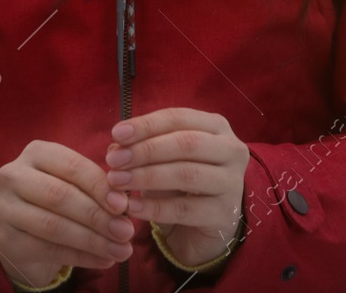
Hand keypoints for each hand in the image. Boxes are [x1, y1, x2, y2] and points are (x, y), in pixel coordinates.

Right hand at [0, 139, 136, 287]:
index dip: (100, 186)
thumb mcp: (77, 184)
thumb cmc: (60, 198)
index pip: (72, 166)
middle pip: (60, 196)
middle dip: (98, 216)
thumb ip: (99, 186)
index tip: (125, 205)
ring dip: (93, 240)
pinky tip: (104, 260)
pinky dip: (82, 257)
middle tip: (127, 231)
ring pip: (54, 226)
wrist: (27, 231)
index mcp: (37, 153)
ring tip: (121, 250)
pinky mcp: (7, 240)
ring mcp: (6, 209)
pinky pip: (49, 250)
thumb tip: (125, 204)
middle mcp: (14, 176)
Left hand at [104, 107, 248, 268]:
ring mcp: (232, 183)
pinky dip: (154, 208)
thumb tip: (115, 145)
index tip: (116, 133)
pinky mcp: (224, 213)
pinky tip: (132, 208)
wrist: (205, 227)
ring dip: (147, 176)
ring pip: (186, 174)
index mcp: (216, 127)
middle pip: (186, 143)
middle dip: (146, 150)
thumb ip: (143, 149)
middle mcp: (231, 150)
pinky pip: (184, 209)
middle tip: (113, 160)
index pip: (180, 118)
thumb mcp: (164, 161)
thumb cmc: (183, 185)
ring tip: (118, 181)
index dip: (147, 124)